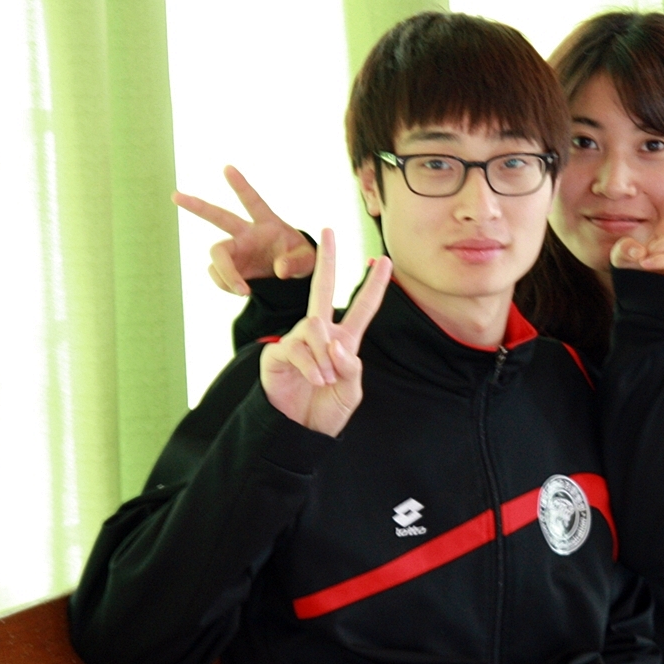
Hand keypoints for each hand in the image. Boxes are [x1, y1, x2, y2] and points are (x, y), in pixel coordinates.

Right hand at [173, 165, 316, 295]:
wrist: (293, 281)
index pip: (253, 201)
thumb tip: (279, 270)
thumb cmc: (303, 262)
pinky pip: (218, 274)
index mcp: (267, 224)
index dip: (240, 185)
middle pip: (218, 217)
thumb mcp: (309, 262)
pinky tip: (241, 289)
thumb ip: (297, 263)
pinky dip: (226, 283)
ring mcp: (237, 250)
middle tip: (175, 196)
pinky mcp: (231, 267)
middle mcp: (247, 234)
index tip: (227, 168)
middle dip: (197, 206)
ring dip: (225, 273)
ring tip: (242, 290)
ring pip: (216, 254)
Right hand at [260, 228, 391, 436]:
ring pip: (314, 327)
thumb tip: (335, 343)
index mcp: (343, 342)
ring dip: (323, 355)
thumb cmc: (327, 411)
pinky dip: (311, 364)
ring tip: (325, 380)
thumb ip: (350, 367)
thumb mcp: (351, 391)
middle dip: (327, 260)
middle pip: (322, 290)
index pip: (362, 308)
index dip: (373, 285)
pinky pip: (297, 347)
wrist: (301, 433)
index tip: (384, 261)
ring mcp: (297, 341)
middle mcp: (320, 335)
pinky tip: (316, 379)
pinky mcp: (278, 352)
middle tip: (329, 230)